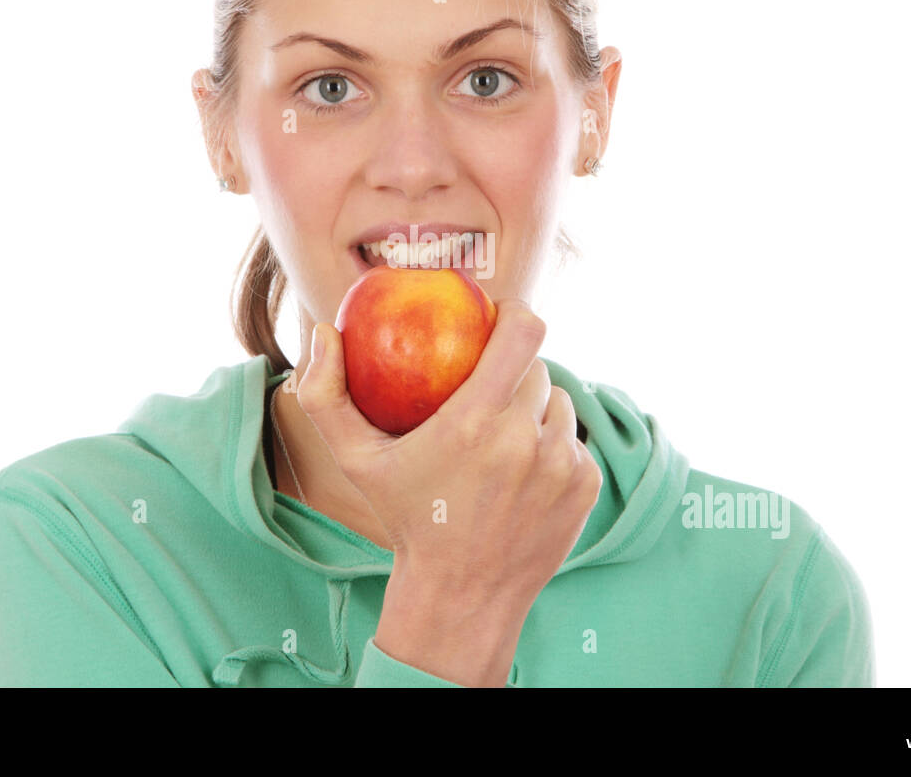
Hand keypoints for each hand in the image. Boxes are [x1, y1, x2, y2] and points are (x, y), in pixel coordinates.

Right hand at [296, 298, 601, 683]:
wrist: (461, 598)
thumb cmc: (406, 520)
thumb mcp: (355, 461)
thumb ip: (325, 395)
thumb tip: (324, 332)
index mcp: (476, 421)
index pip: (523, 331)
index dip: (516, 312)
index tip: (499, 316)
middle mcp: (527, 438)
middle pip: (536, 368)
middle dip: (514, 371)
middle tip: (488, 390)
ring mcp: (563, 463)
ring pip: (559, 403)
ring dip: (535, 410)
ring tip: (504, 436)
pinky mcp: (586, 486)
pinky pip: (574, 442)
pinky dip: (552, 447)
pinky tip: (523, 474)